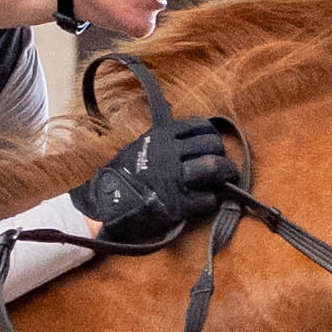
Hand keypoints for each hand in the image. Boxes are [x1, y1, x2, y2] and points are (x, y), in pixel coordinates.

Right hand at [73, 109, 247, 244]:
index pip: (200, 127)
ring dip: (225, 175)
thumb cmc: (122, 176)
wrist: (105, 205)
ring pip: (214, 168)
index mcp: (162, 136)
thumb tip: (191, 137)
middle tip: (225, 166)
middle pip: (212, 146)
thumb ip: (165, 140)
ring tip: (226, 181)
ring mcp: (174, 178)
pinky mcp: (177, 204)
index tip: (212, 145)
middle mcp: (170, 153)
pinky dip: (211, 200)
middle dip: (222, 156)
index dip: (212, 136)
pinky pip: (207, 198)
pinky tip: (206, 201)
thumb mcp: (141, 145)